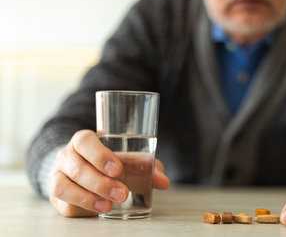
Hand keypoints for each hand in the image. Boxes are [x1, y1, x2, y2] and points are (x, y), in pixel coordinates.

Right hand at [49, 130, 170, 216]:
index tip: (117, 169)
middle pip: (77, 168)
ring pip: (63, 186)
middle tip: (122, 193)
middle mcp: (66, 156)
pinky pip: (63, 204)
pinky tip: (98, 210)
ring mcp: (57, 176)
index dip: (99, 155)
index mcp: (82, 141)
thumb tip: (164, 181)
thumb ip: (145, 166)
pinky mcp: (55, 196)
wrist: (78, 167)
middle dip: (101, 183)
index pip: (84, 142)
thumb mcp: (124, 158)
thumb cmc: (105, 160)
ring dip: (88, 198)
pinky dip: (81, 209)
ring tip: (108, 206)